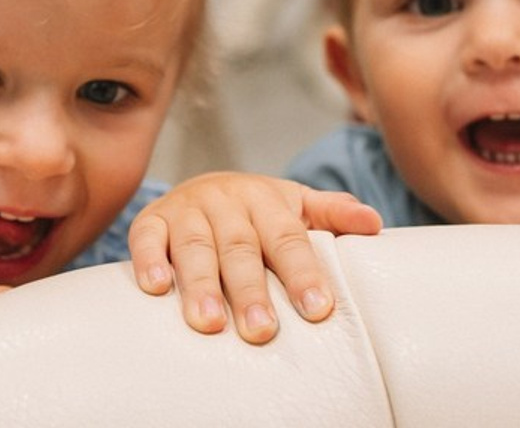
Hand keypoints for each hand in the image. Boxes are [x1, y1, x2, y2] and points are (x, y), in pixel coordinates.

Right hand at [128, 174, 380, 344]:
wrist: (204, 187)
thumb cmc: (258, 212)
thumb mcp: (296, 207)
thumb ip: (332, 214)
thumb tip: (374, 224)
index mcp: (266, 199)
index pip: (288, 237)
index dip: (302, 273)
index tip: (318, 311)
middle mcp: (225, 200)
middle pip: (240, 246)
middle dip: (250, 290)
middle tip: (261, 332)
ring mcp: (187, 208)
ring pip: (195, 246)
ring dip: (200, 283)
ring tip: (209, 322)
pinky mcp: (152, 219)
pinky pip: (146, 236)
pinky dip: (149, 259)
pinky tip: (156, 288)